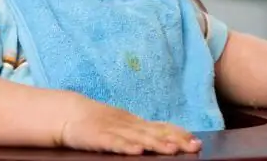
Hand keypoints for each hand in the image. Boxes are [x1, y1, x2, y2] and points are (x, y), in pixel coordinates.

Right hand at [58, 94, 201, 154]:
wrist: (70, 114)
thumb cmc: (99, 123)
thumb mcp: (124, 127)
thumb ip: (144, 132)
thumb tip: (170, 140)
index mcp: (136, 123)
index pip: (162, 127)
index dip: (179, 134)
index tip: (196, 141)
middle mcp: (129, 125)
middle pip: (155, 133)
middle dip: (175, 141)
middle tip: (193, 147)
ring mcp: (114, 130)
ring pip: (139, 138)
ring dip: (156, 144)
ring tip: (172, 150)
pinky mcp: (99, 138)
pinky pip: (114, 143)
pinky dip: (126, 147)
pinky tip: (137, 151)